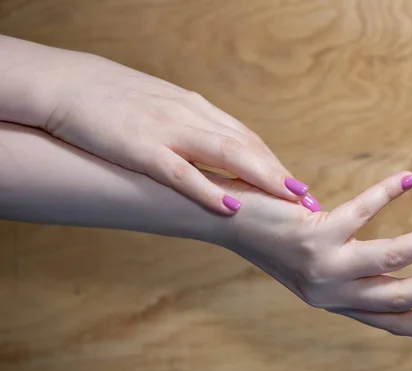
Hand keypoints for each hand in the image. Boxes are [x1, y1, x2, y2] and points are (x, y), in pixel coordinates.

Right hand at [44, 51, 309, 213]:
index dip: (273, 163)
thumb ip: (187, 128)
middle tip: (307, 199)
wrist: (65, 83)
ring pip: (226, 154)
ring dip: (261, 177)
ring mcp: (168, 130)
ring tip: (289, 199)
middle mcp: (190, 116)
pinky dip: (208, 188)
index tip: (296, 186)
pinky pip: (181, 171)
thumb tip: (209, 149)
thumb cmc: (112, 100)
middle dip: (279, 174)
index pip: (245, 138)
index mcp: (194, 109)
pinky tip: (229, 206)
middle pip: (246, 146)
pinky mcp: (141, 147)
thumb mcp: (159, 110)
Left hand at [214, 171, 411, 346]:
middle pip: (401, 298)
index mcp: (334, 300)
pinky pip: (362, 212)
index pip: (392, 322)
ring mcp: (323, 266)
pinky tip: (411, 178)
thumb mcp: (316, 262)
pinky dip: (389, 192)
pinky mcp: (313, 234)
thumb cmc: (272, 236)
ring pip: (392, 259)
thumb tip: (397, 261)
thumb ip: (351, 268)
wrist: (222, 219)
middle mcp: (330, 292)